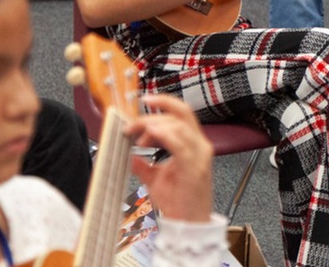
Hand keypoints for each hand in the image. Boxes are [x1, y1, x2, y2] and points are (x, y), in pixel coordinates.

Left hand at [127, 94, 213, 222]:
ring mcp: (200, 155)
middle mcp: (201, 145)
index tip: (142, 103)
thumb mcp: (155, 178)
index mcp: (194, 144)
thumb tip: (128, 155)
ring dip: (154, 126)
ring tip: (137, 137)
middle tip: (130, 127)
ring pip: (179, 126)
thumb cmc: (177, 202)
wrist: (188, 225)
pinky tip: (151, 134)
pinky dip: (165, 135)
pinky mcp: (194, 167)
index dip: (163, 103)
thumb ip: (143, 164)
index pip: (181, 113)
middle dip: (151, 116)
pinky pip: (180, 144)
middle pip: (179, 115)